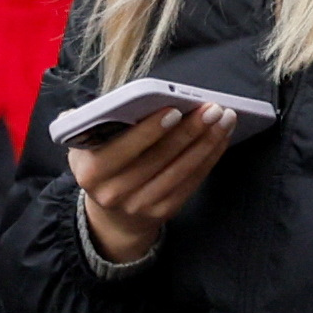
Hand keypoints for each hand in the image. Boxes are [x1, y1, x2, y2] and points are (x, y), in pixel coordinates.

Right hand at [69, 103, 233, 266]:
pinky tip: (221, 138)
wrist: (113, 212)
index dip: (149, 130)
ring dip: (206, 142)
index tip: (174, 109)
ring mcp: (139, 205)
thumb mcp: (88, 145)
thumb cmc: (104, 162)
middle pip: (158, 158)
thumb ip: (98, 123)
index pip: (122, 148)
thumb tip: (125, 100)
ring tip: (224, 119)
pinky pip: (191, 182)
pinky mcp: (163, 211)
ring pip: (180, 170)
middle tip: (211, 108)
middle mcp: (113, 192)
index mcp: (91, 170)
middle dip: (189, 130)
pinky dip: (209, 158)